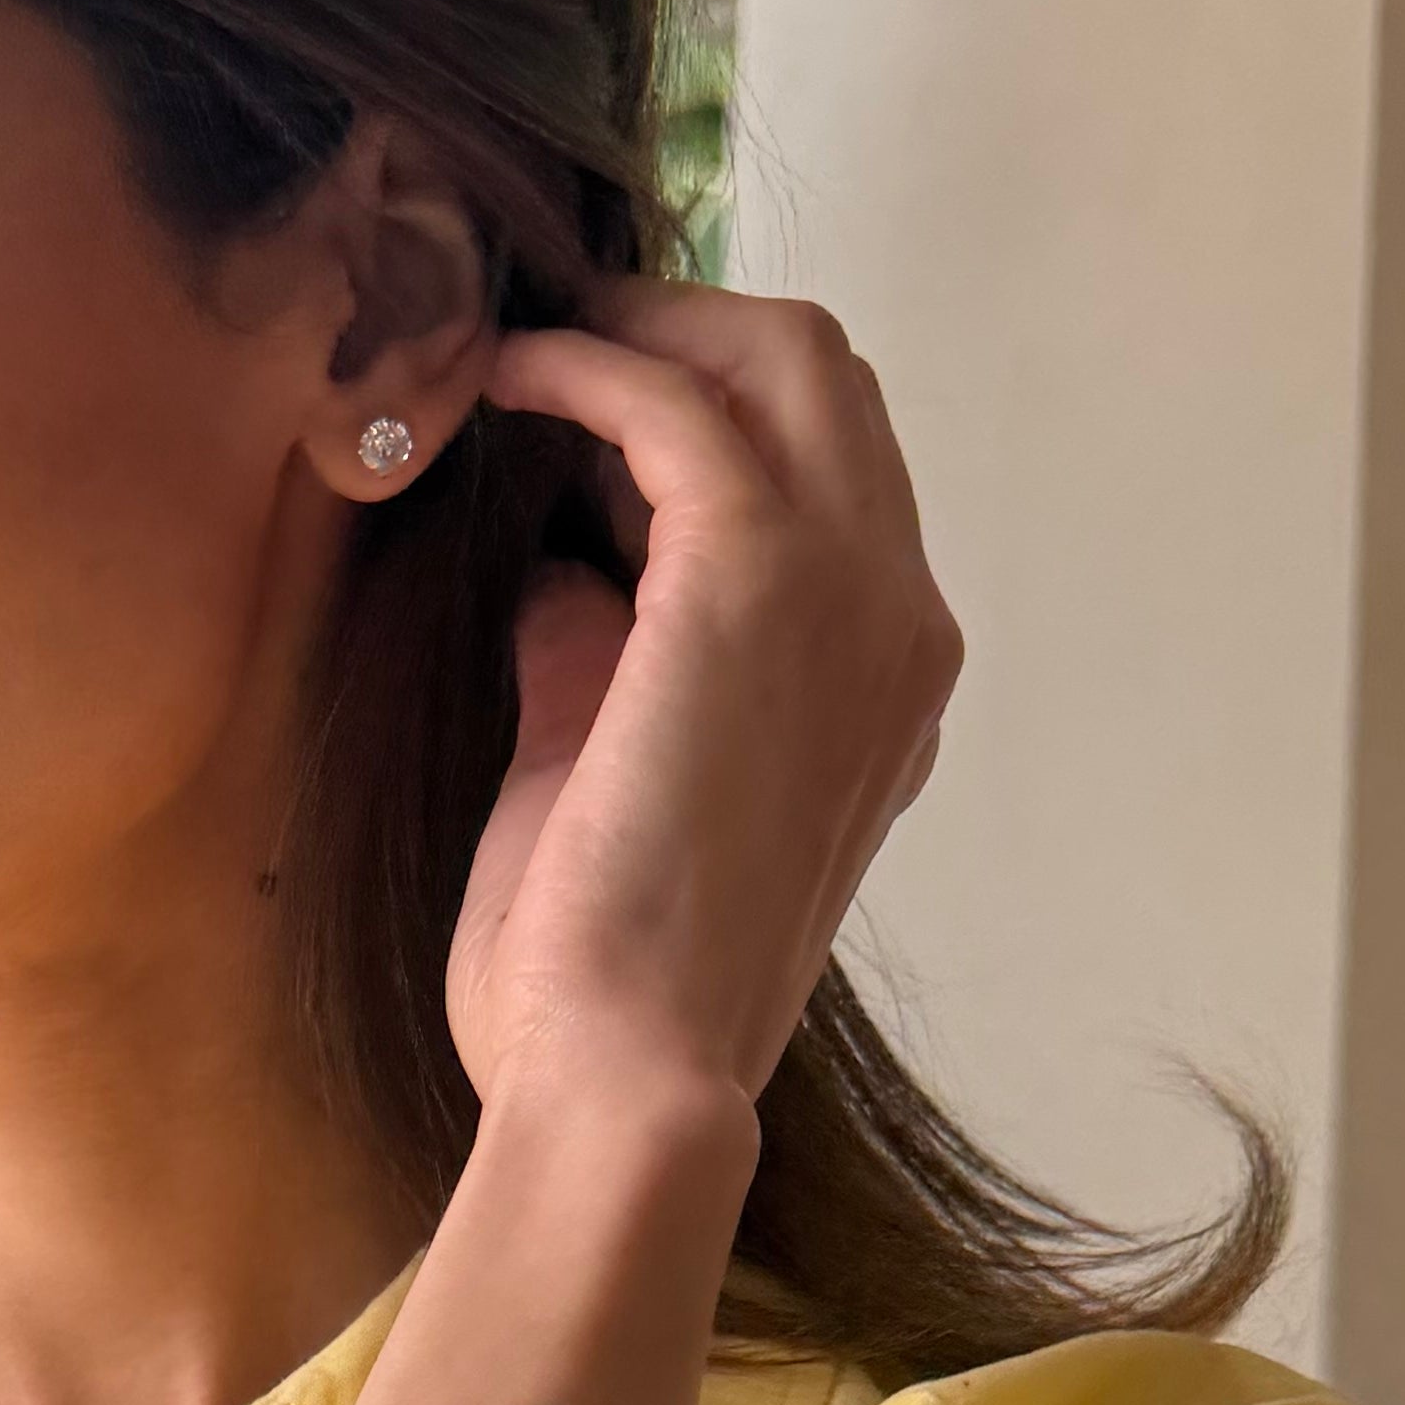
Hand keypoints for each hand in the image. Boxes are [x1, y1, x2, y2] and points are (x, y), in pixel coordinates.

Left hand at [452, 286, 959, 1127]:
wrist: (625, 1075)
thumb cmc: (602, 984)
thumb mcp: (604, 789)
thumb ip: (600, 669)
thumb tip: (560, 578)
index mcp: (884, 688)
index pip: (837, 477)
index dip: (713, 415)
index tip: (587, 413)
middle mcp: (900, 625)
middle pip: (831, 383)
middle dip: (694, 331)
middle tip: (565, 334)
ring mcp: (850, 593)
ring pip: (781, 361)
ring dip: (650, 328)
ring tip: (532, 339)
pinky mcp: (753, 579)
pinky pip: (676, 405)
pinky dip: (588, 366)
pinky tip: (503, 377)